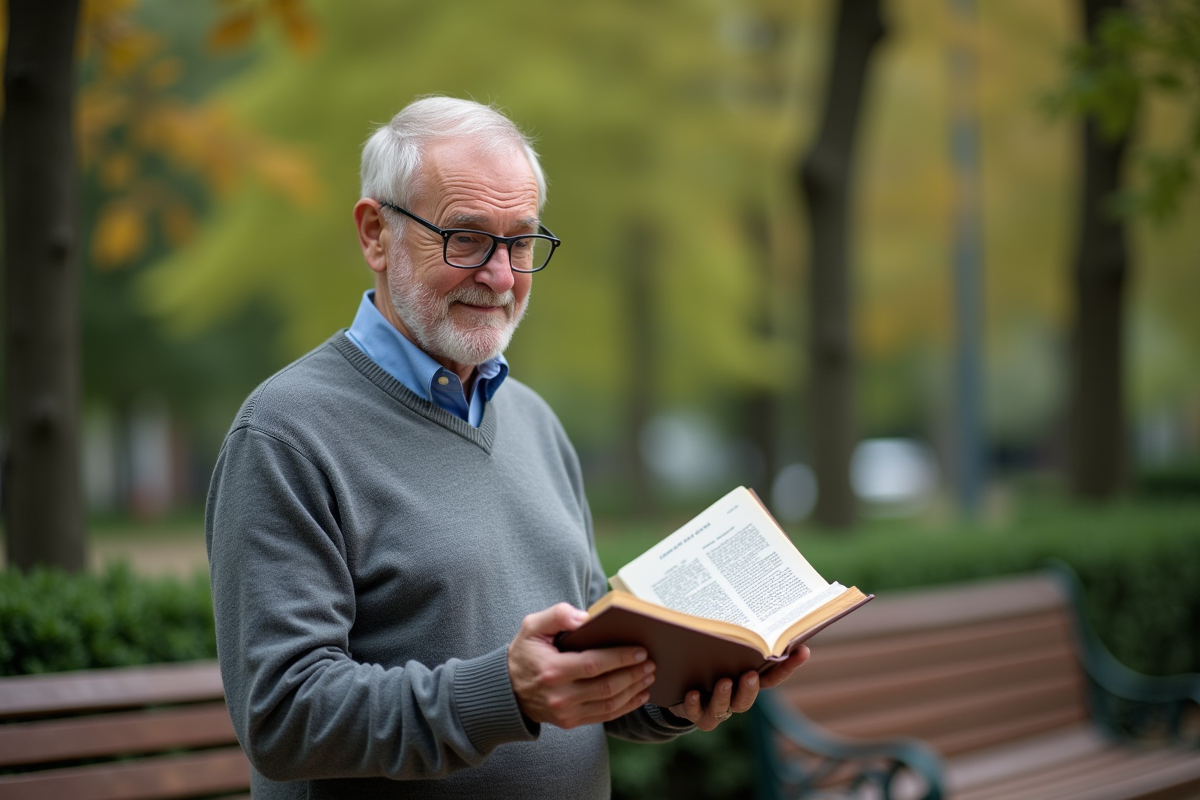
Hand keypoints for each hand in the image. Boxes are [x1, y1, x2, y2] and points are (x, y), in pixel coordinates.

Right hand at [508, 603, 656, 728]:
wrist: (507, 689)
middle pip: (606, 687)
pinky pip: (604, 716)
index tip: (640, 650)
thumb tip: (585, 617)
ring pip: (609, 704)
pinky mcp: (571, 722)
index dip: (619, 658)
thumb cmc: (525, 653)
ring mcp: (566, 712)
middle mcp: (559, 695)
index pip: (592, 664)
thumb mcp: (532, 626)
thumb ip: (558, 615)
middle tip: (651, 662)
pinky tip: (638, 694)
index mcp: (551, 669)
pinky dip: (625, 706)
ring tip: (648, 675)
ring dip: (633, 690)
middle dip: (633, 674)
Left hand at [668, 645, 809, 730]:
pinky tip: (693, 693)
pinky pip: (694, 714)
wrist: (683, 689)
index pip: (772, 678)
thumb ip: (737, 640)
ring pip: (722, 708)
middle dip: (749, 688)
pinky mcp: (695, 715)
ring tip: (723, 682)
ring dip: (723, 696)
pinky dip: (694, 705)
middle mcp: (734, 699)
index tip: (802, 650)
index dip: (788, 667)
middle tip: (750, 674)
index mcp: (747, 683)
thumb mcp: (723, 650)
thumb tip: (752, 612)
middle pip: (746, 700)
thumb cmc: (709, 662)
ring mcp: (715, 710)